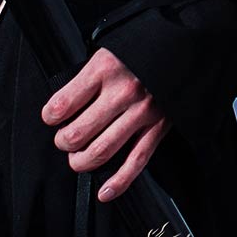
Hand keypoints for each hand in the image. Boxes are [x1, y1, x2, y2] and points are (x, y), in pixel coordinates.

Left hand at [41, 47, 169, 201]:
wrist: (187, 45)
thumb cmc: (144, 46)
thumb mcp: (111, 48)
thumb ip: (90, 74)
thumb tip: (66, 104)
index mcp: (105, 69)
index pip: (62, 104)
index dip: (50, 116)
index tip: (52, 117)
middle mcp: (122, 92)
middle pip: (78, 133)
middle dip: (64, 142)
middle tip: (64, 140)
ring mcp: (142, 112)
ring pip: (101, 151)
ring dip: (82, 161)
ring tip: (78, 158)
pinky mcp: (159, 127)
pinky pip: (136, 161)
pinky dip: (119, 182)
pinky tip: (105, 191)